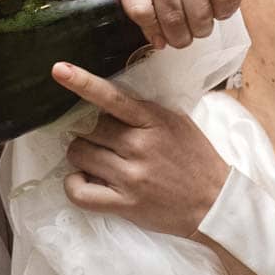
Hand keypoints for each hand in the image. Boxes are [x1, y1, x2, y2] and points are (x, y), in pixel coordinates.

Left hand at [55, 62, 229, 235]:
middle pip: (90, 129)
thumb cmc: (196, 159)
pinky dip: (74, 184)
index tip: (59, 70)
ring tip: (98, 162)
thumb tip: (106, 105)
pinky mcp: (125, 204)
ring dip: (83, 156)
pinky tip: (84, 180)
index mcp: (154, 122)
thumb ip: (145, 113)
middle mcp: (140, 146)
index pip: (112, 98)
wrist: (215, 201)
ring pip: (80, 155)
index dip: (83, 82)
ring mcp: (131, 176)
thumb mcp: (177, 123)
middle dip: (92, 134)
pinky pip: (80, 192)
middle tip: (107, 143)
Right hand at [62, 0, 242, 49]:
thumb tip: (228, 10)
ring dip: (177, 35)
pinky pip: (142, 11)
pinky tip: (156, 30)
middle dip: (199, 29)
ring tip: (179, 37)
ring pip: (171, 13)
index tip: (217, 13)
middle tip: (197, 30)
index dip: (224, 12)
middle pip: (199, 8)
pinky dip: (150, 28)